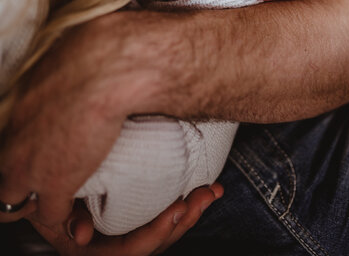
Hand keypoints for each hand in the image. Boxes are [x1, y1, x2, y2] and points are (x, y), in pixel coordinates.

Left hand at [0, 21, 126, 226]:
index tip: (39, 148)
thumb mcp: (57, 59)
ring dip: (37, 201)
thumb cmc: (90, 52)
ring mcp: (28, 167)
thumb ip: (49, 75)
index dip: (21, 151)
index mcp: (11, 109)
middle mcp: (11, 141)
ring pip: (14, 204)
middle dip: (18, 181)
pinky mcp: (56, 185)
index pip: (6, 143)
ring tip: (58, 193)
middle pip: (1, 179)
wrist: (109, 69)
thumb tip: (63, 65)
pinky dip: (66, 214)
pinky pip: (53, 216)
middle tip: (43, 173)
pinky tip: (80, 206)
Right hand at [29, 184, 222, 254]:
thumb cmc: (45, 199)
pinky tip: (203, 191)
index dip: (157, 232)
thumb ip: (68, 219)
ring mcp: (129, 237)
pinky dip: (185, 205)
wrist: (42, 192)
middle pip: (158, 244)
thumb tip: (82, 234)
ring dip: (192, 211)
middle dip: (185, 219)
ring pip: (166, 232)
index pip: (132, 251)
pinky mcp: (137, 221)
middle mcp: (115, 250)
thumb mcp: (51, 210)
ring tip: (213, 191)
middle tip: (207, 194)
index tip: (179, 207)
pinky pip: (164, 219)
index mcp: (94, 253)